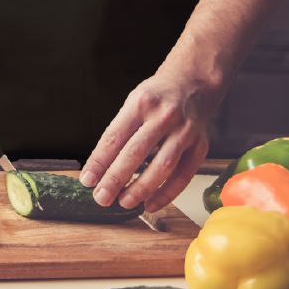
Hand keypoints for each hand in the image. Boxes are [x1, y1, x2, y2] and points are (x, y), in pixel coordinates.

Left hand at [78, 65, 221, 214]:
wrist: (194, 83)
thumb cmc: (157, 97)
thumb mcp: (133, 103)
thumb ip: (120, 131)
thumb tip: (99, 168)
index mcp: (140, 103)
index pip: (115, 136)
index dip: (99, 161)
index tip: (87, 180)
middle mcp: (164, 116)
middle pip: (136, 152)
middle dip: (116, 178)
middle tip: (101, 197)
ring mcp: (185, 132)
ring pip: (162, 167)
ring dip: (141, 189)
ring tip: (123, 202)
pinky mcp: (200, 147)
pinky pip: (183, 176)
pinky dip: (166, 194)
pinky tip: (150, 204)